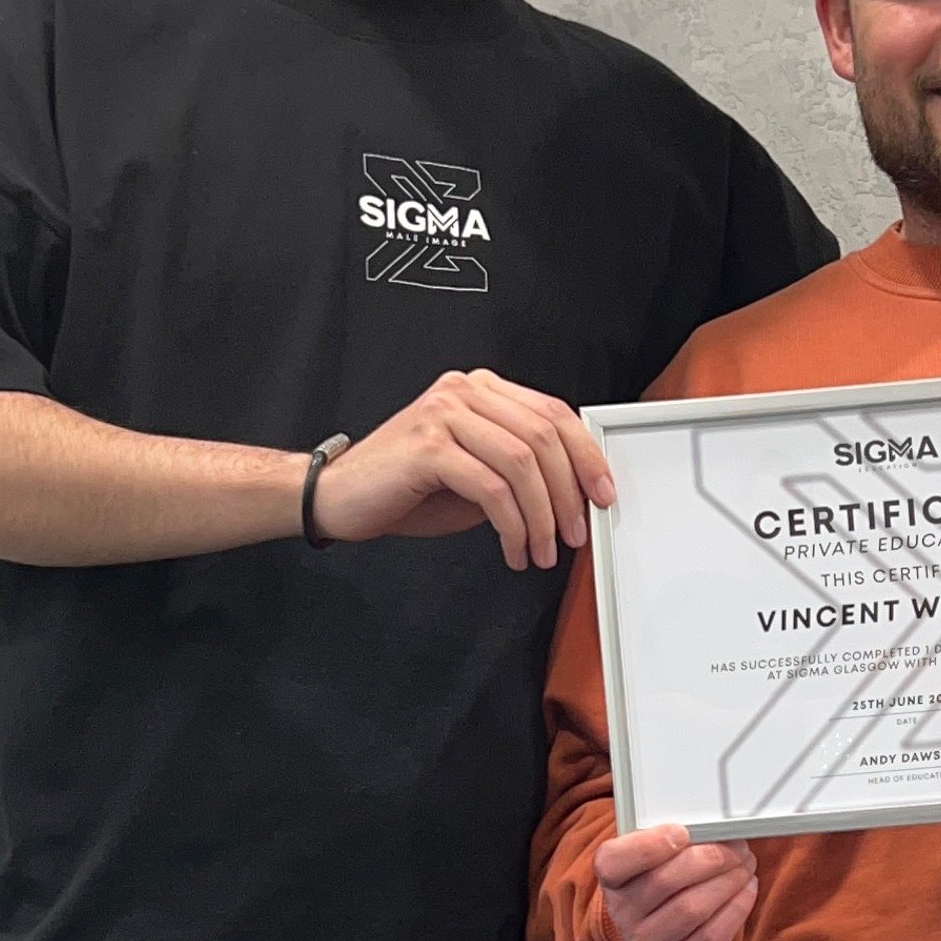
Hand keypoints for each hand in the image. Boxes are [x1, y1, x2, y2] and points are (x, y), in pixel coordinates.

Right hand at [308, 369, 614, 571]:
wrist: (338, 498)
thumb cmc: (405, 489)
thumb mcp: (476, 474)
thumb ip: (519, 470)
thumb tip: (572, 494)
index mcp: (480, 390)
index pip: (552, 413)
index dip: (586, 456)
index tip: (602, 494)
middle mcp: (464, 392)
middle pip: (544, 435)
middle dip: (569, 492)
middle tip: (575, 533)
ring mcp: (444, 414)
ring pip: (523, 463)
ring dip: (543, 516)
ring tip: (543, 550)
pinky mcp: (428, 446)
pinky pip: (492, 487)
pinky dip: (512, 526)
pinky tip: (513, 549)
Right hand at [596, 822, 757, 940]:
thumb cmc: (667, 896)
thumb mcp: (656, 868)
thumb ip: (672, 845)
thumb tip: (716, 827)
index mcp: (614, 882)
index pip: (612, 862)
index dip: (646, 846)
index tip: (682, 832)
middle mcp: (624, 916)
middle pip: (666, 881)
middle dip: (711, 858)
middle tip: (737, 847)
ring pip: (693, 907)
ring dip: (728, 881)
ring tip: (745, 865)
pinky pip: (712, 935)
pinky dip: (736, 908)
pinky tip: (747, 889)